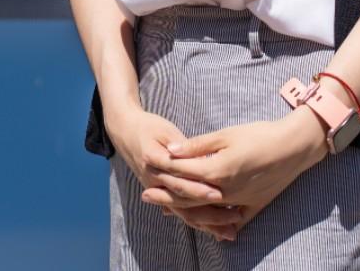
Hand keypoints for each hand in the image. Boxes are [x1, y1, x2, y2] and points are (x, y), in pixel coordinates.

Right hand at [106, 106, 239, 241]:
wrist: (125, 132)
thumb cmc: (149, 126)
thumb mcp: (166, 130)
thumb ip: (184, 147)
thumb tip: (205, 159)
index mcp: (155, 162)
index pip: (179, 179)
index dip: (198, 188)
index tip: (219, 194)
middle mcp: (155, 182)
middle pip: (184, 203)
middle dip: (209, 212)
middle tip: (235, 216)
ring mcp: (157, 191)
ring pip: (183, 213)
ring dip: (207, 224)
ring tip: (231, 232)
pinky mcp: (161, 194)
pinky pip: (180, 212)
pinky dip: (197, 221)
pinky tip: (214, 230)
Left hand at [141, 110, 329, 236]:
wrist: (294, 147)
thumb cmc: (260, 135)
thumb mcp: (227, 134)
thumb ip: (198, 145)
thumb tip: (171, 151)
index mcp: (217, 171)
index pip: (182, 174)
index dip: (163, 171)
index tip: (147, 169)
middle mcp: (225, 191)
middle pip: (188, 197)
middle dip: (166, 196)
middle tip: (146, 196)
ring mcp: (239, 202)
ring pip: (205, 211)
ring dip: (185, 210)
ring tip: (168, 210)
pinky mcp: (253, 206)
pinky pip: (230, 219)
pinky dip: (215, 222)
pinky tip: (207, 223)